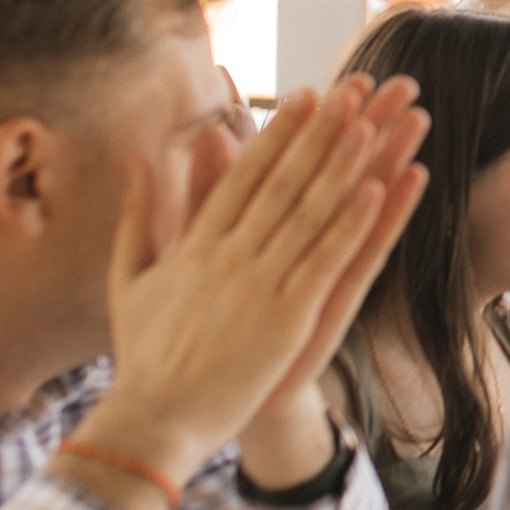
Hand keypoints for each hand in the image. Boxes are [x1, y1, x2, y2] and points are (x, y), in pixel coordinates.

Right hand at [84, 76, 429, 484]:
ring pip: (310, 213)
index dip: (281, 132)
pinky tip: (379, 190)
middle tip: (355, 88)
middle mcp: (229, 256)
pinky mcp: (287, 318)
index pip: (245, 175)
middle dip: (321, 132)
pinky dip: (352, 223)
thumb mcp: (130, 276)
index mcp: (196, 245)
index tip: (309, 94)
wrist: (154, 421)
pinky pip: (327, 261)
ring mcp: (260, 285)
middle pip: (284, 181)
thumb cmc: (145, 353)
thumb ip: (140, 213)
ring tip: (375, 123)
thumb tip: (140, 157)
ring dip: (345, 164)